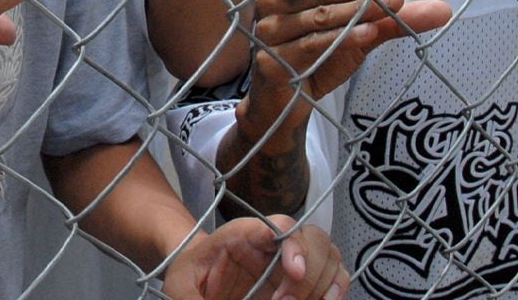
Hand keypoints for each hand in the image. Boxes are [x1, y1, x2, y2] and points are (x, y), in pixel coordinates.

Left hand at [161, 216, 347, 299]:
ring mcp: (293, 259)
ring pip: (330, 256)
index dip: (294, 245)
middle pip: (313, 239)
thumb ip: (191, 299)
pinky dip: (337, 290)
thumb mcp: (181, 284)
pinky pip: (335, 277)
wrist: (197, 275)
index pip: (280, 225)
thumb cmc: (191, 272)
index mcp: (246, 233)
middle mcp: (276, 241)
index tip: (293, 271)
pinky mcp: (302, 279)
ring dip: (323, 284)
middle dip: (309, 274)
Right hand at [234, 0, 449, 143]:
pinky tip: (368, 34)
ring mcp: (267, 35)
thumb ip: (393, 19)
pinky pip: (314, 47)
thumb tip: (444, 8)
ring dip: (359, 14)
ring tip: (393, 7)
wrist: (286, 108)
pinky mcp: (271, 64)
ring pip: (321, 19)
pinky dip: (343, 39)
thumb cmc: (318, 60)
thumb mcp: (360, 35)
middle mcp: (272, 7)